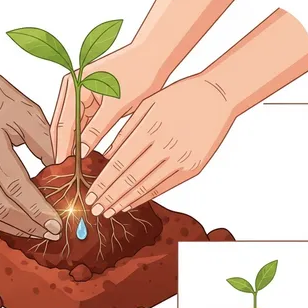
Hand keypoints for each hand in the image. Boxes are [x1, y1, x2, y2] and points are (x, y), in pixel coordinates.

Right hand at [0, 68, 62, 239]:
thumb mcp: (25, 109)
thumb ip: (46, 141)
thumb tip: (62, 170)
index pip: (16, 188)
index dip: (38, 211)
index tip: (57, 223)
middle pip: (0, 208)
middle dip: (30, 225)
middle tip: (52, 232)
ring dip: (13, 228)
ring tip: (35, 231)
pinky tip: (14, 221)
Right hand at [50, 44, 163, 162]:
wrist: (153, 57)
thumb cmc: (138, 75)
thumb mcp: (117, 105)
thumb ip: (97, 128)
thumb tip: (82, 152)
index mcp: (73, 85)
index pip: (63, 123)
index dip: (62, 147)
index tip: (61, 168)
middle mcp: (71, 88)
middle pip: (62, 125)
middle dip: (63, 148)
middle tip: (64, 174)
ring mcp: (79, 93)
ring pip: (71, 127)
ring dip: (73, 145)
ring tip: (73, 169)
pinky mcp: (89, 100)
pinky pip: (82, 124)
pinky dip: (83, 139)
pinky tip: (85, 156)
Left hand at [84, 76, 233, 217]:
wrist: (218, 97)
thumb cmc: (178, 96)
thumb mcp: (148, 104)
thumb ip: (126, 131)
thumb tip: (105, 156)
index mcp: (151, 128)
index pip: (120, 164)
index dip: (103, 183)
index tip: (90, 196)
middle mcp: (166, 147)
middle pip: (131, 179)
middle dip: (110, 197)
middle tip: (95, 210)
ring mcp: (182, 159)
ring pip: (147, 186)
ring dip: (126, 201)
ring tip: (110, 211)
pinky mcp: (193, 168)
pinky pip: (165, 186)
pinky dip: (146, 196)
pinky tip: (131, 202)